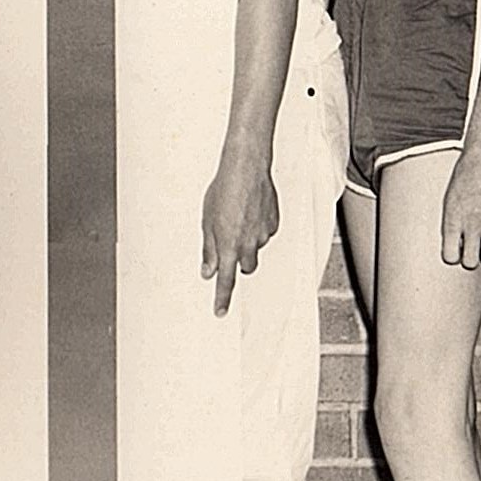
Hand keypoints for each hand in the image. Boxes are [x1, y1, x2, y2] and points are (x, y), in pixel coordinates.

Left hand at [201, 151, 279, 317]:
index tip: (220, 311)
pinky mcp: (274, 223)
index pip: (226, 281)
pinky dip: (257, 227)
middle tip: (229, 244)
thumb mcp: (207, 222)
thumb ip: (208, 249)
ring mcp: (263, 234)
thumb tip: (207, 270)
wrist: (246, 169)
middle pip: (245, 267)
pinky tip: (250, 211)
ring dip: (247, 242)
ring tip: (238, 217)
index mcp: (229, 245)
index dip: (222, 299)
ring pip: (255, 249)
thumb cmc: (224, 191)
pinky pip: (265, 233)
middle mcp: (248, 244)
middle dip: (238, 262)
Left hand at [440, 140, 480, 269]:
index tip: (456, 251)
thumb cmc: (467, 172)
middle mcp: (472, 225)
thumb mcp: (450, 198)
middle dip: (470, 258)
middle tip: (472, 249)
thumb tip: (454, 239)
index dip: (453, 256)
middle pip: (470, 262)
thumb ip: (452, 221)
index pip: (450, 256)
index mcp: (453, 220)